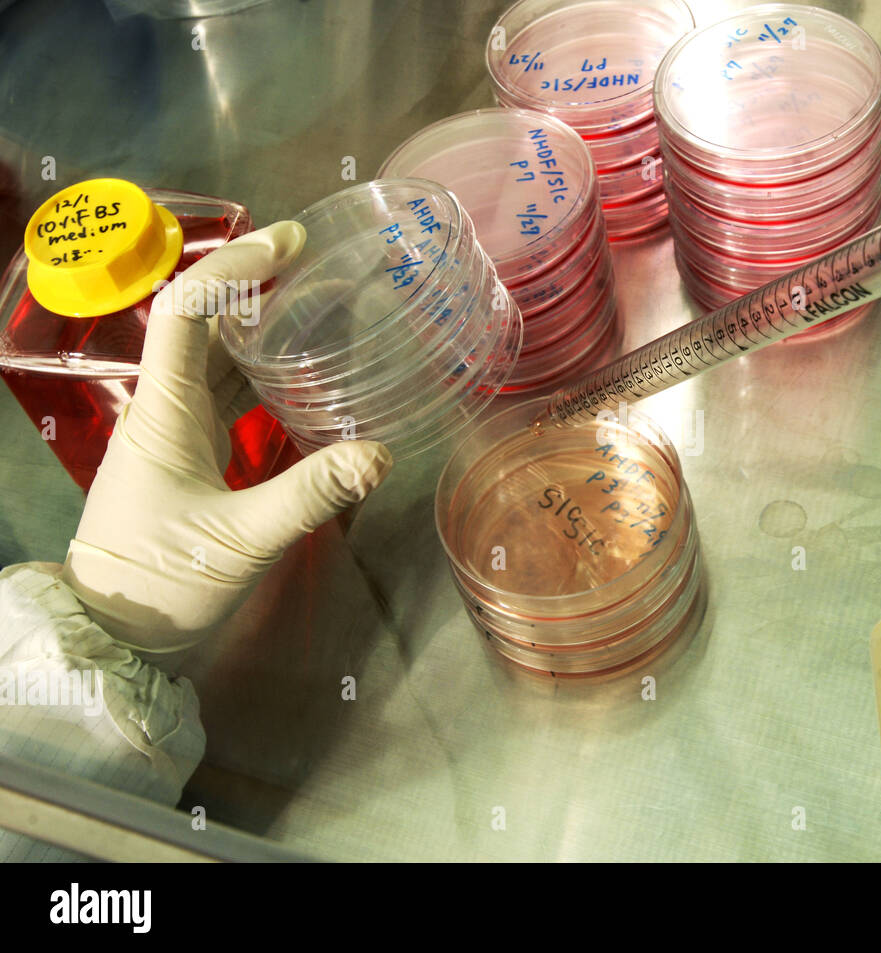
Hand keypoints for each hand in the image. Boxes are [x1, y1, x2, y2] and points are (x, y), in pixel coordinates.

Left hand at [60, 222, 392, 658]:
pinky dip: (266, 370)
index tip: (287, 243)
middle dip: (258, 283)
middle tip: (323, 262)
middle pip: (207, 322)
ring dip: (264, 324)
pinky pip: (229, 393)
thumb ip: (310, 495)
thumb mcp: (241, 541)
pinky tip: (306, 368)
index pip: (189, 312)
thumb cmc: (161, 582)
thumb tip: (380, 454)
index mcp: (164, 411)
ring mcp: (177, 430)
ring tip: (325, 301)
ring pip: (219, 357)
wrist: (116, 633)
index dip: (234, 268)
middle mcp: (166, 407)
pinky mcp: (191, 455)